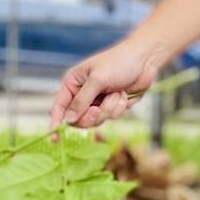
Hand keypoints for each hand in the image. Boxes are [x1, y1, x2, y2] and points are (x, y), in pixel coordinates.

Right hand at [49, 38, 167, 129]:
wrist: (145, 60)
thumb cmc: (119, 62)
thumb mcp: (97, 79)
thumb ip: (81, 101)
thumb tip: (67, 120)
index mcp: (73, 83)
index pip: (59, 106)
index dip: (56, 122)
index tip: (54, 138)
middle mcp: (83, 94)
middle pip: (77, 119)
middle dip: (90, 116)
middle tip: (97, 110)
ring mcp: (98, 101)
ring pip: (95, 121)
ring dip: (108, 109)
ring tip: (116, 94)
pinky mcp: (112, 106)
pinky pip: (111, 117)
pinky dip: (118, 107)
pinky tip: (123, 95)